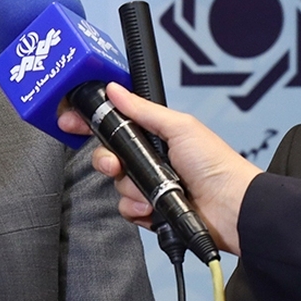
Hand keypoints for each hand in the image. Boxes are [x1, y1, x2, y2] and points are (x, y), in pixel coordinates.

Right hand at [63, 83, 260, 254]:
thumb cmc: (215, 164)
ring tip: (151, 191)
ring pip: (116, 185)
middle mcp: (150, 159)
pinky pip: (126, 209)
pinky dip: (137, 209)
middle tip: (116, 165)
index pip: (115, 125)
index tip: (70, 121)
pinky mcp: (151, 210)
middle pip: (108, 156)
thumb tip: (116, 89)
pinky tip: (152, 207)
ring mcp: (150, 185)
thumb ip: (143, 110)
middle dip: (108, 161)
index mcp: (154, 135)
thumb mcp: (179, 127)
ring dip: (130, 189)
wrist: (230, 208)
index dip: (90, 123)